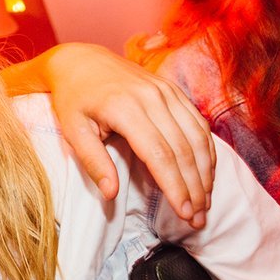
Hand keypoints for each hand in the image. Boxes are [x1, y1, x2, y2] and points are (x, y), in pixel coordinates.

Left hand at [39, 43, 214, 227]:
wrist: (80, 61)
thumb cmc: (74, 100)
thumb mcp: (73, 131)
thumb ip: (93, 162)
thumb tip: (111, 194)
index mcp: (126, 108)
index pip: (160, 154)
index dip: (175, 185)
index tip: (184, 213)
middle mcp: (152, 97)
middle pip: (184, 149)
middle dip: (194, 187)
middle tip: (198, 219)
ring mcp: (167, 91)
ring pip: (197, 137)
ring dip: (206, 173)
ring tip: (204, 203)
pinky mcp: (173, 90)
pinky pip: (198, 123)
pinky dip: (206, 151)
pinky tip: (206, 174)